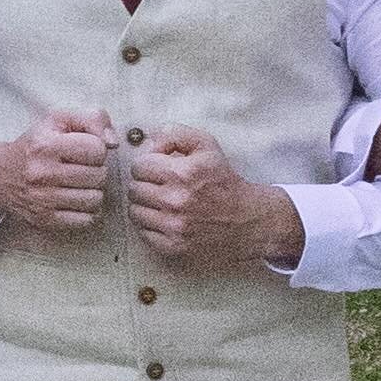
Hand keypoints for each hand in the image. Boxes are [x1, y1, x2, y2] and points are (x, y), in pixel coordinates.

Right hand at [0, 111, 112, 233]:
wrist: (0, 175)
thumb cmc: (37, 145)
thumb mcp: (59, 120)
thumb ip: (93, 119)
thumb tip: (113, 143)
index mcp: (46, 145)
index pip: (97, 149)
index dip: (96, 148)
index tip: (83, 150)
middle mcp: (42, 173)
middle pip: (99, 176)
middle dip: (96, 171)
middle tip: (81, 168)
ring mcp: (43, 199)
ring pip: (95, 200)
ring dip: (93, 191)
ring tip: (79, 184)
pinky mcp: (45, 219)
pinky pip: (86, 220)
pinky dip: (86, 211)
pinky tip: (75, 200)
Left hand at [125, 127, 301, 269]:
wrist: (246, 219)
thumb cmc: (222, 180)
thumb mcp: (206, 145)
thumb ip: (174, 134)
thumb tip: (148, 143)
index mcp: (183, 173)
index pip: (139, 166)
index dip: (147, 165)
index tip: (157, 169)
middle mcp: (177, 200)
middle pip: (134, 189)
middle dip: (145, 184)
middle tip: (160, 186)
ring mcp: (174, 226)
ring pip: (134, 211)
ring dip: (145, 205)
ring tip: (162, 202)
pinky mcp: (173, 246)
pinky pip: (143, 232)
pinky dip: (151, 225)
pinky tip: (166, 218)